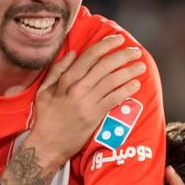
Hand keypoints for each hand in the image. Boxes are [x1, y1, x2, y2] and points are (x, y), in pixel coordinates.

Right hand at [27, 33, 145, 167]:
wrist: (47, 144)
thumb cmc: (45, 117)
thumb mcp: (44, 90)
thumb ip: (57, 70)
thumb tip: (74, 53)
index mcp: (65, 80)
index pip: (89, 56)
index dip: (105, 45)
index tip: (117, 39)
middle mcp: (77, 88)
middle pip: (104, 66)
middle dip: (122, 55)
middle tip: (135, 51)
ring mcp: (87, 102)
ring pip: (112, 81)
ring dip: (129, 72)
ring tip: (140, 66)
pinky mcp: (95, 116)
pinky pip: (114, 99)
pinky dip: (126, 91)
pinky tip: (135, 85)